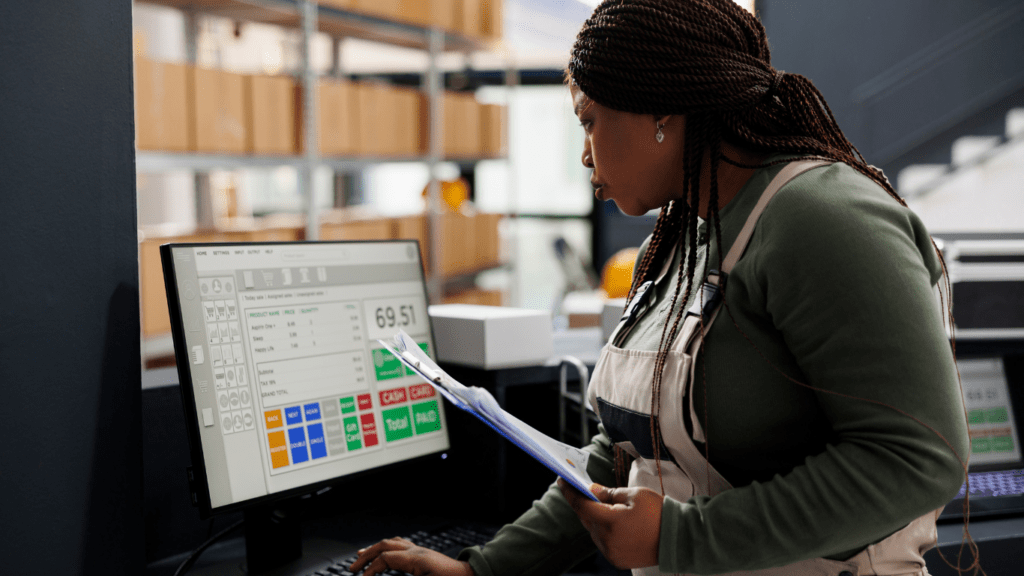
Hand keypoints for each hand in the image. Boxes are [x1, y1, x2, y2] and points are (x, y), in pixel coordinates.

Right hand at [348, 537, 474, 575]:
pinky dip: (388, 548)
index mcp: (416, 558)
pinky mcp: (424, 554)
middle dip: (367, 556)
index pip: (385, 558)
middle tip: (353, 568)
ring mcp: (421, 550)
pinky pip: (401, 545)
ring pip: (392, 543)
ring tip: (362, 555)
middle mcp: (417, 550)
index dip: (370, 569)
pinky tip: (384, 552)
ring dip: (375, 549)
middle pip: (385, 546)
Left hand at [557, 478, 662, 568]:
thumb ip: (609, 493)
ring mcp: (611, 553)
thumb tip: (591, 491)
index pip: (582, 505)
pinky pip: (603, 543)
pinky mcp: (617, 560)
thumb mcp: (634, 495)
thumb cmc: (659, 513)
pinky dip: (603, 531)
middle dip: (583, 504)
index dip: (570, 492)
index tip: (562, 480)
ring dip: (594, 519)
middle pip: (586, 519)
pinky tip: (612, 521)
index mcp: (610, 522)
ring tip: (602, 505)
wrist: (679, 539)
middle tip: (580, 489)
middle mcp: (607, 540)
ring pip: (593, 531)